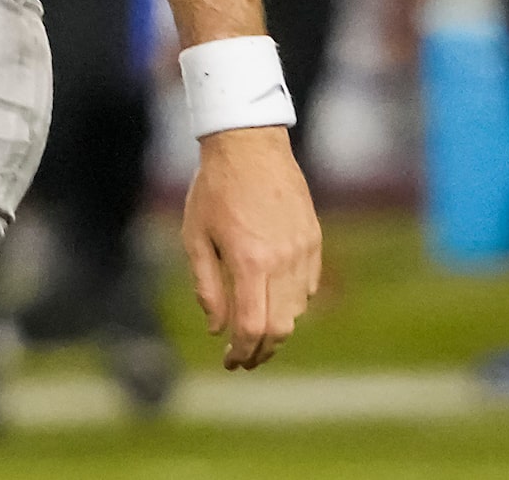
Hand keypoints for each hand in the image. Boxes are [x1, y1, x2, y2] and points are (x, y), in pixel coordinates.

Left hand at [181, 125, 319, 369]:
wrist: (249, 145)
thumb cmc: (214, 189)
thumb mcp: (195, 236)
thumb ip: (207, 286)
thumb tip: (217, 329)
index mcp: (249, 262)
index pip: (252, 327)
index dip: (243, 353)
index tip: (231, 362)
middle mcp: (282, 261)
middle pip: (280, 328)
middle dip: (262, 350)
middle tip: (244, 358)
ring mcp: (303, 250)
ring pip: (298, 310)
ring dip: (278, 328)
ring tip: (255, 331)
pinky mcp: (313, 239)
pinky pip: (309, 286)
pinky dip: (292, 303)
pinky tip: (272, 300)